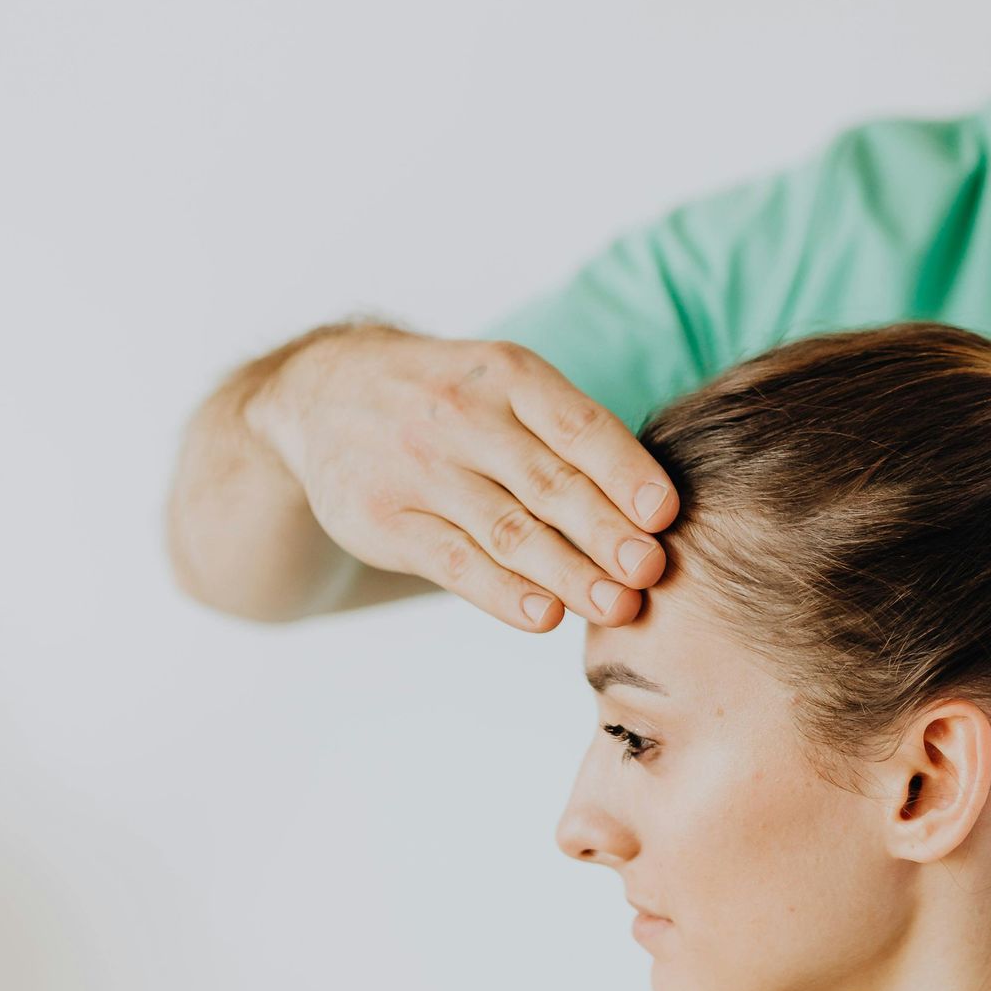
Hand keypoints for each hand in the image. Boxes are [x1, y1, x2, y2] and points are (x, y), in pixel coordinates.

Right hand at [248, 326, 678, 632]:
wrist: (325, 392)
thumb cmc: (453, 398)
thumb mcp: (504, 384)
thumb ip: (567, 433)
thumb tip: (656, 508)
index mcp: (509, 374)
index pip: (578, 424)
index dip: (625, 471)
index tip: (666, 514)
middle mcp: (464, 416)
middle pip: (549, 483)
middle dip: (606, 531)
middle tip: (651, 572)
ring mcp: (420, 469)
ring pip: (507, 529)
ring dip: (568, 572)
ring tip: (617, 606)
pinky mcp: (383, 520)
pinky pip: (454, 561)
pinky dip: (503, 592)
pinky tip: (544, 616)